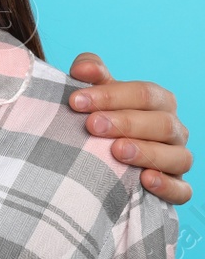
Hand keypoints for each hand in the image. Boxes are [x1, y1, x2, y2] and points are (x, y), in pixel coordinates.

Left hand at [68, 52, 191, 203]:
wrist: (99, 151)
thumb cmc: (101, 114)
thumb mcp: (96, 92)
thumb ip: (91, 73)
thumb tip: (82, 68)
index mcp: (159, 101)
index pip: (143, 94)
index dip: (110, 96)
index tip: (76, 101)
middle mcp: (174, 129)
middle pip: (162, 123)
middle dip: (126, 123)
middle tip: (92, 125)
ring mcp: (177, 158)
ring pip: (178, 156)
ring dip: (147, 153)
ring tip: (116, 151)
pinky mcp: (176, 187)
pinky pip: (182, 190)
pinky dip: (167, 186)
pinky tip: (145, 180)